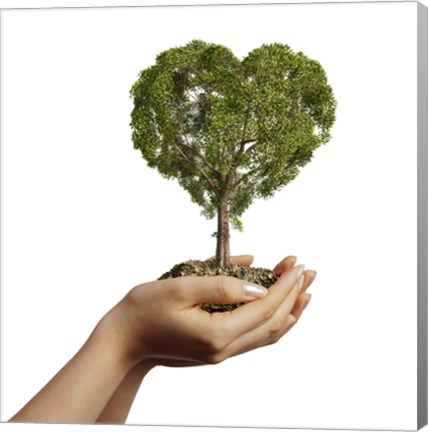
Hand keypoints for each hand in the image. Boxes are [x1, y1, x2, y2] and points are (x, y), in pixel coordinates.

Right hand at [106, 255, 315, 368]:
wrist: (124, 340)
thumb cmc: (145, 309)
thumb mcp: (180, 287)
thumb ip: (221, 285)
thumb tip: (257, 286)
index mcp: (216, 333)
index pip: (264, 308)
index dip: (284, 286)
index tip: (298, 266)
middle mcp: (224, 349)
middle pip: (273, 323)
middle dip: (294, 295)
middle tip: (309, 272)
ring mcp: (221, 354)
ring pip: (268, 335)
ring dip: (290, 311)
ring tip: (306, 292)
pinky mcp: (217, 351)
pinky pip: (255, 339)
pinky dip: (274, 324)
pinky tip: (281, 312)